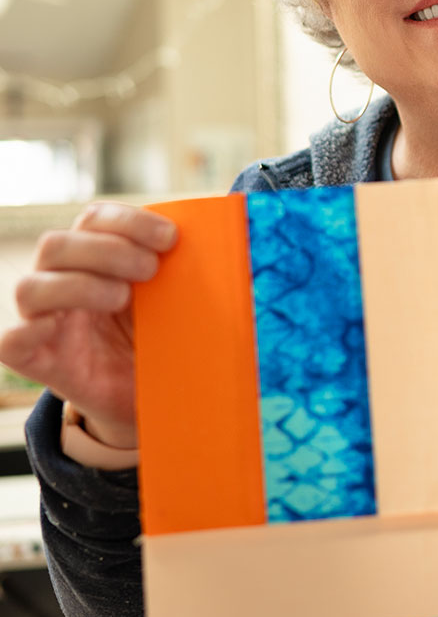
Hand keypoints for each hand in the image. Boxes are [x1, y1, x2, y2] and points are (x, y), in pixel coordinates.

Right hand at [0, 203, 176, 449]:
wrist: (149, 397)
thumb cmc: (162, 339)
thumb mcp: (177, 302)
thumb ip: (187, 272)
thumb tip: (236, 238)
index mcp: (93, 258)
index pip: (94, 219)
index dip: (128, 221)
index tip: (171, 238)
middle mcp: (61, 282)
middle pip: (56, 245)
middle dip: (107, 250)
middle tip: (150, 270)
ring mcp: (44, 321)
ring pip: (31, 287)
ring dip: (79, 285)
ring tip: (122, 299)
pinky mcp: (36, 360)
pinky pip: (12, 340)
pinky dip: (33, 331)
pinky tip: (63, 329)